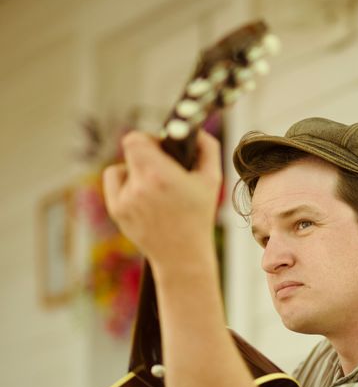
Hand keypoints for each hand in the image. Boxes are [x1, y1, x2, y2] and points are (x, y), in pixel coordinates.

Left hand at [103, 129, 222, 270]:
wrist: (182, 255)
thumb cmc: (199, 216)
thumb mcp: (212, 181)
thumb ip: (208, 148)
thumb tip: (197, 131)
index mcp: (160, 175)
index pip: (135, 139)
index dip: (148, 138)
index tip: (161, 148)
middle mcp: (139, 187)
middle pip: (130, 151)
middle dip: (145, 154)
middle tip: (161, 166)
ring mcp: (125, 200)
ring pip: (122, 168)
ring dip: (136, 171)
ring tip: (155, 188)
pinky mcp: (116, 210)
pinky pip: (116, 184)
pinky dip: (127, 185)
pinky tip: (144, 197)